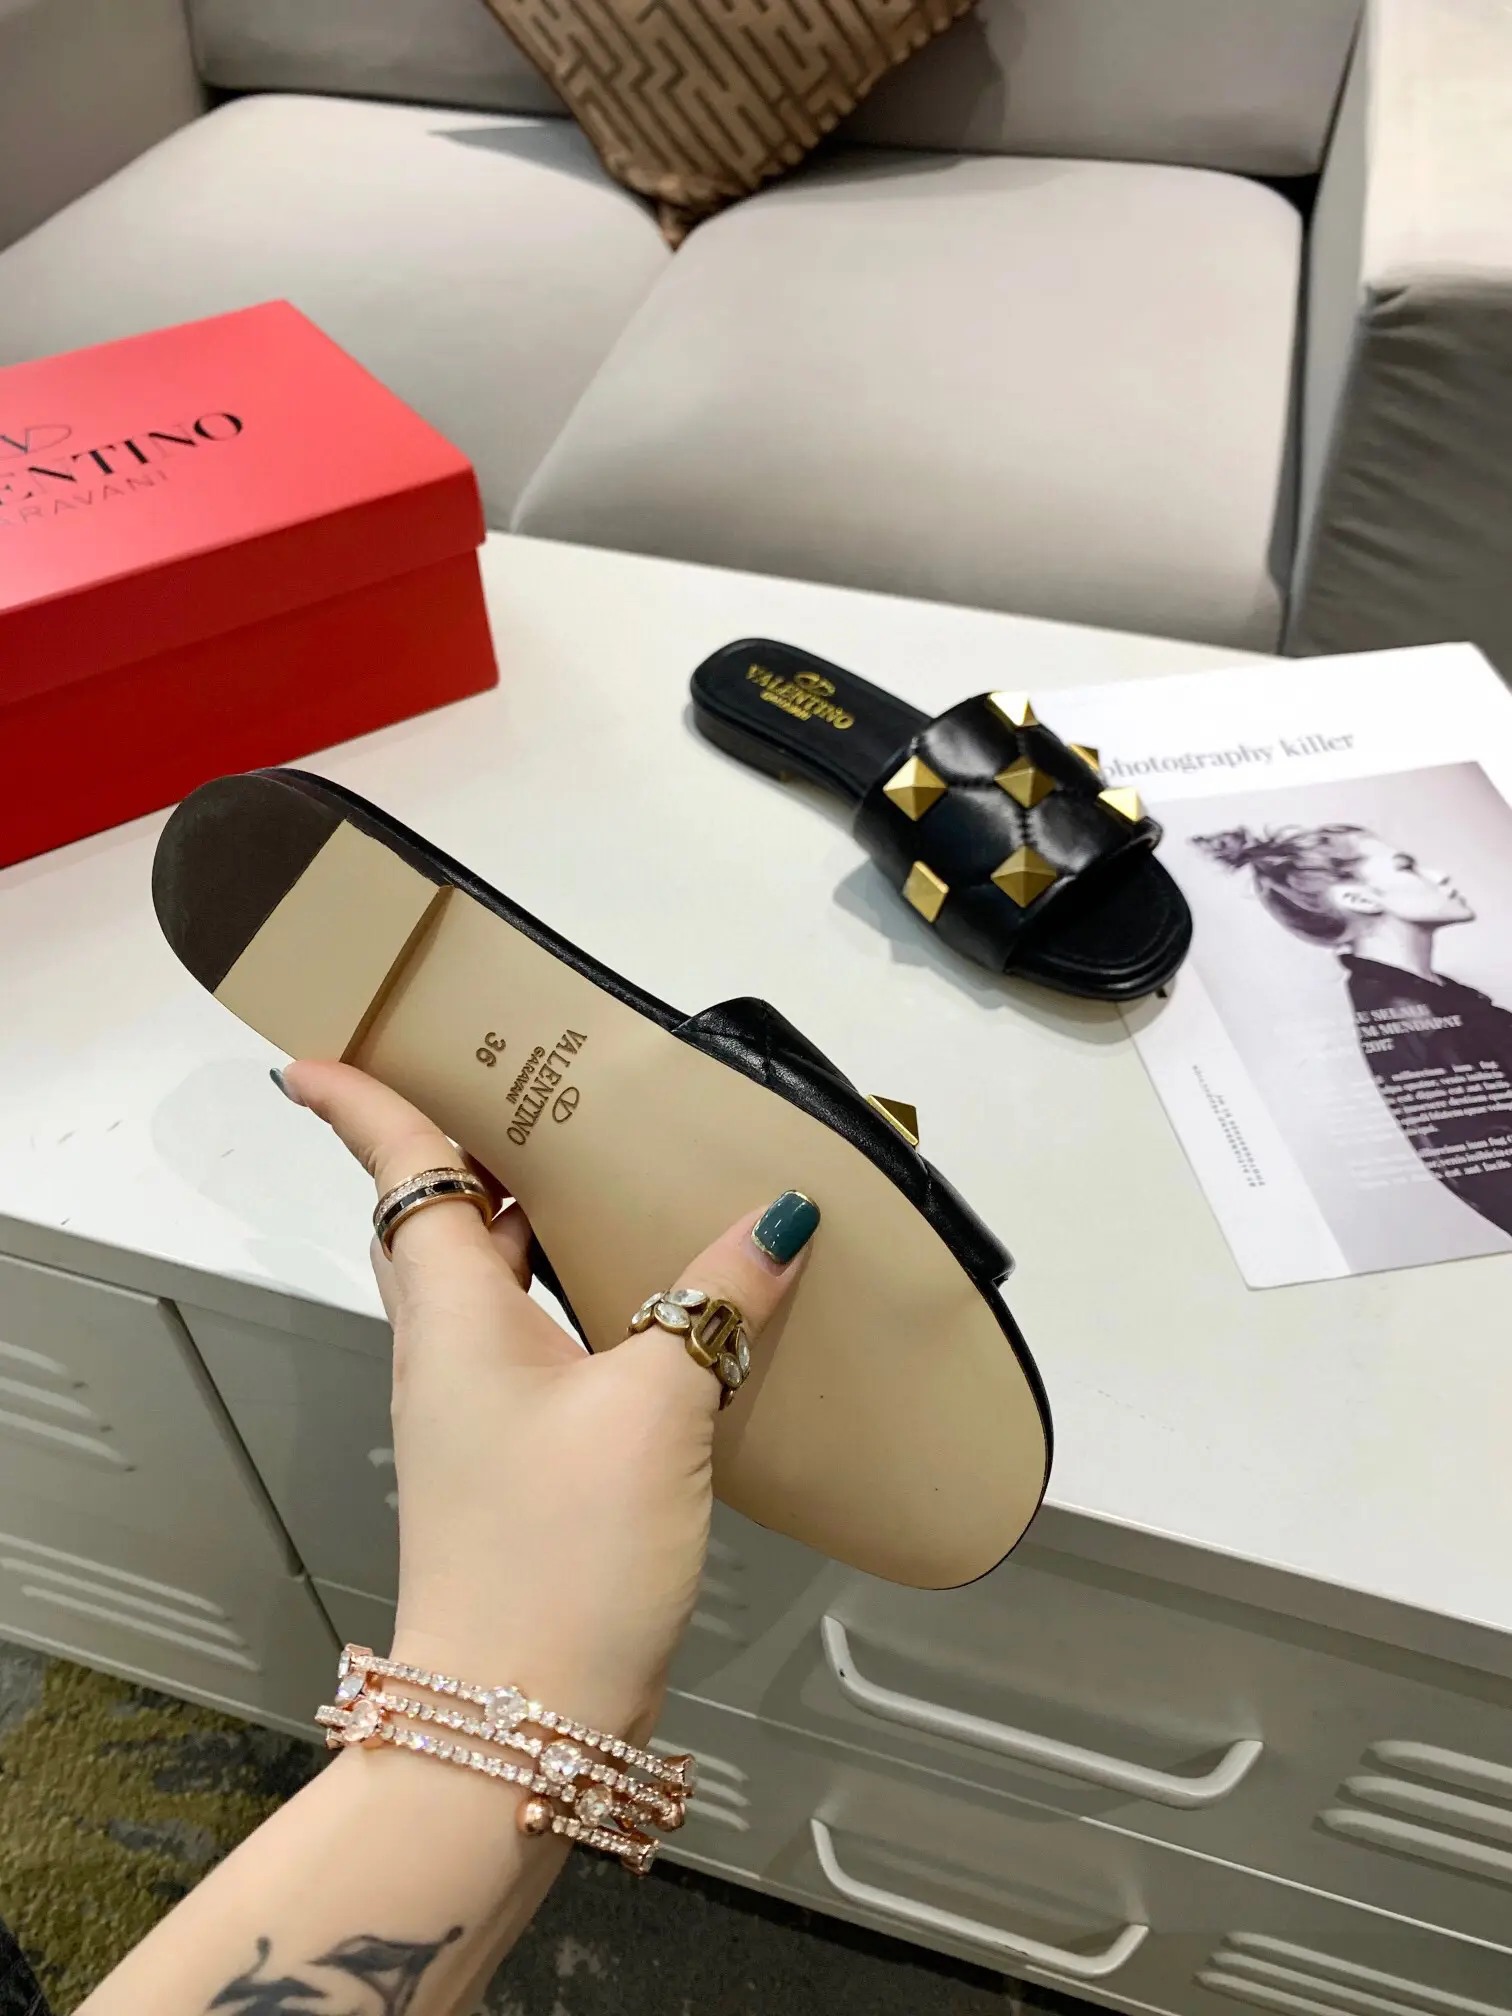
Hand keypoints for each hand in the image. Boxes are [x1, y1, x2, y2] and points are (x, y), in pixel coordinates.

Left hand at [280, 1060, 816, 1741]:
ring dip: (526, 1218)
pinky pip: (532, 1340)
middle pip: (439, 1216)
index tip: (315, 1057)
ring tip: (598, 1165)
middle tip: (520, 1083)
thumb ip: (715, 1301)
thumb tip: (777, 1220)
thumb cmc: (561, 1551)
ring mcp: (476, 1410)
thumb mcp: (657, 1407)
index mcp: (452, 1309)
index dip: (360, 1103)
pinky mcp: (514, 1460)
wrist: (518, 1718)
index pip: (398, 1172)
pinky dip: (571, 1294)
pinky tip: (647, 1298)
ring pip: (488, 1280)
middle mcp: (446, 1348)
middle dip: (464, 1143)